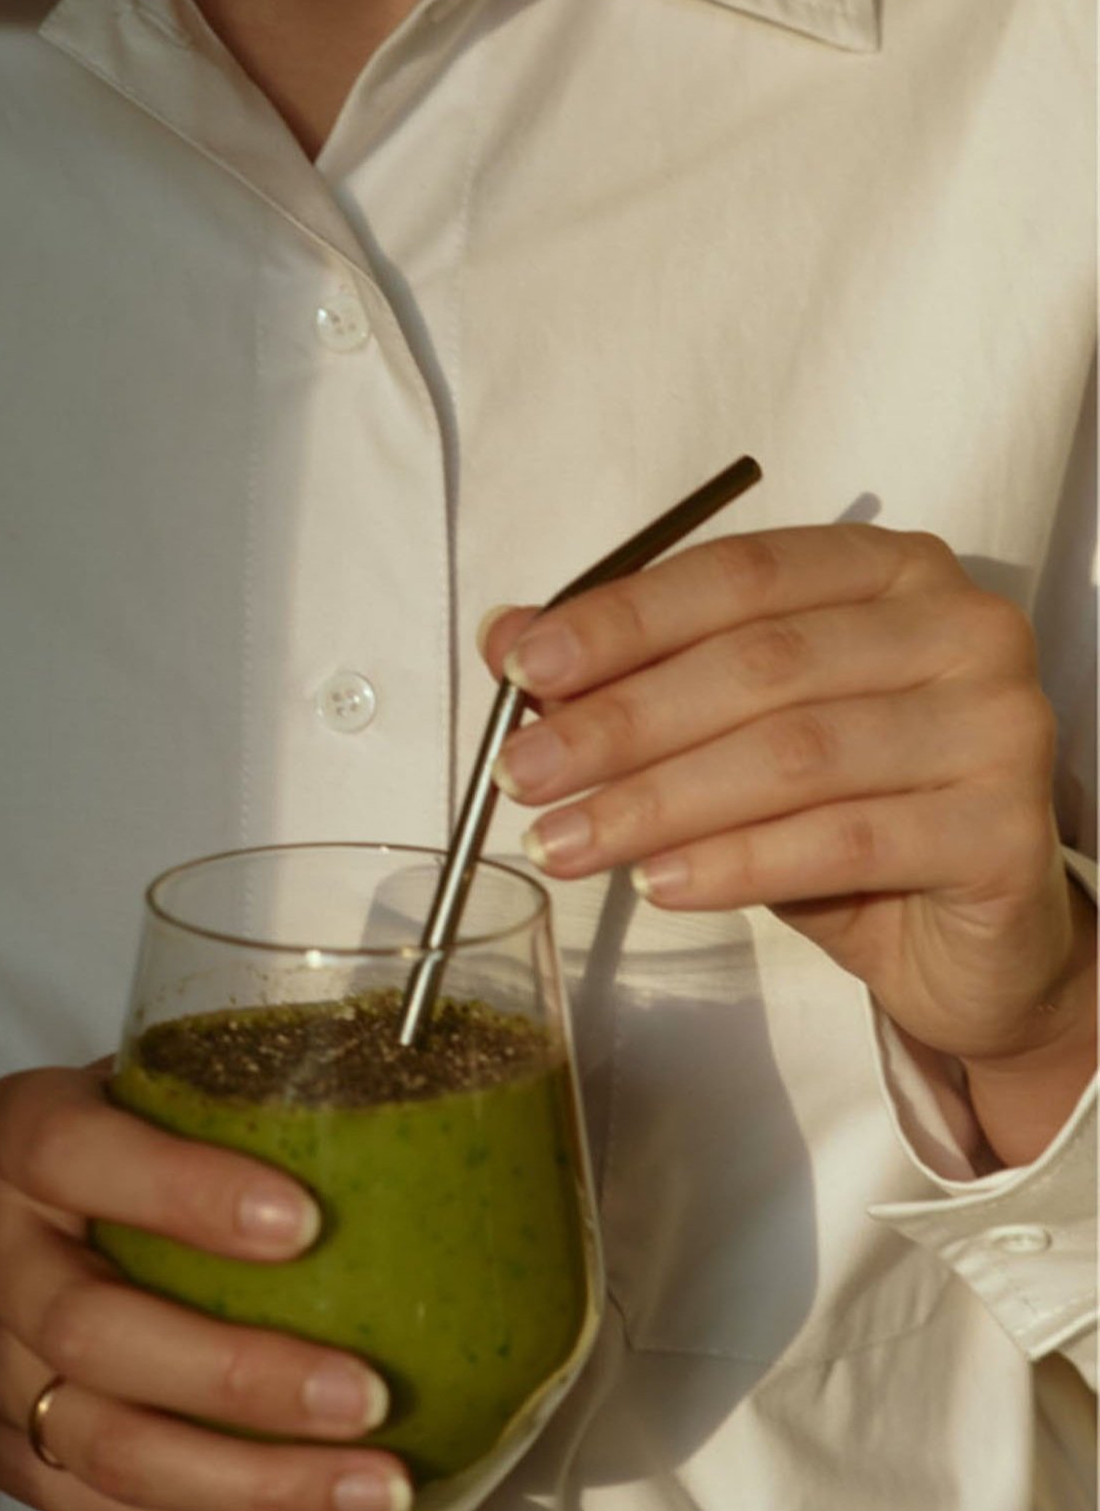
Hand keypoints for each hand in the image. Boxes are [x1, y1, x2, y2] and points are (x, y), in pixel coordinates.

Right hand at [0, 1064, 408, 1510]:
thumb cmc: (74, 1160)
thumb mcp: (112, 1089)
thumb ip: (211, 1089)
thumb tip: (394, 1093)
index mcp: (17, 1142)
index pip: (75, 1156)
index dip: (185, 1192)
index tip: (303, 1222)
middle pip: (97, 1336)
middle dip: (239, 1378)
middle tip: (369, 1394)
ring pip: (118, 1455)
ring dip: (257, 1489)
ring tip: (378, 1489)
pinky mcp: (26, 1470)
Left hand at [481, 524, 1095, 1165]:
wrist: (966, 939)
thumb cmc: (846, 815)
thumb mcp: (730, 737)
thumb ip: (631, 676)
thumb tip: (506, 638)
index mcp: (888, 571)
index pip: (739, 574)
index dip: (623, 621)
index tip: (524, 670)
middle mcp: (958, 627)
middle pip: (760, 663)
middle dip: (621, 722)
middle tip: (522, 775)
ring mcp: (996, 724)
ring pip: (794, 754)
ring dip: (657, 802)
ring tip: (565, 843)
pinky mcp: (1004, 829)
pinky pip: (843, 840)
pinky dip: (735, 864)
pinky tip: (658, 884)